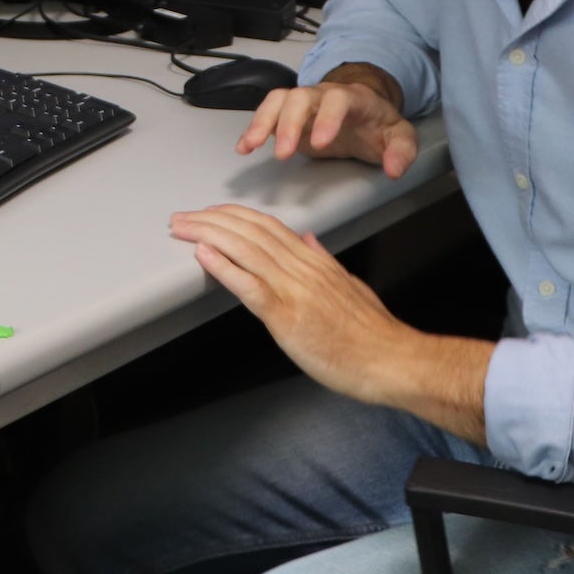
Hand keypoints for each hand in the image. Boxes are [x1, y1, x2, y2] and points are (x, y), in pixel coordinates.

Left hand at [170, 203, 496, 440]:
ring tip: (183, 227)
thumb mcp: (350, 285)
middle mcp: (303, 267)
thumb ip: (325, 262)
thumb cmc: (373, 334)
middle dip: (212, 219)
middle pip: (251, 231)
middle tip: (183, 217)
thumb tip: (307, 241)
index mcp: (315, 261)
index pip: (268, 226)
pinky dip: (224, 267)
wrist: (390, 360)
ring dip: (209, 235)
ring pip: (246, 250)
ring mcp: (294, 289)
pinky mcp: (288, 316)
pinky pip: (250, 286)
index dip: (235, 216)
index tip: (212, 212)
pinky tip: (204, 255)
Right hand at [238, 68, 417, 177]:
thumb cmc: (377, 124)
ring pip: (278, 100)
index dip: (327, 118)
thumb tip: (393, 169)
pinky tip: (244, 147)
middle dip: (289, 123)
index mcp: (353, 98)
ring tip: (252, 145)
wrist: (364, 111)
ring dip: (263, 121)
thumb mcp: (400, 136)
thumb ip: (401, 151)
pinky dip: (253, 129)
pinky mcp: (289, 115)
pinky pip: (267, 114)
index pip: (338, 100)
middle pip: (300, 97)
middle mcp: (323, 95)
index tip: (320, 143)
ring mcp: (303, 103)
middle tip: (283, 154)